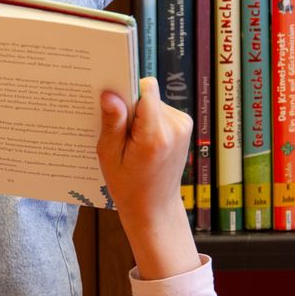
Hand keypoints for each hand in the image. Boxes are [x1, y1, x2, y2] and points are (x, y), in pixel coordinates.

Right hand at [96, 79, 199, 279]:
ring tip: (132, 143)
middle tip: (120, 136)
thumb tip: (110, 94)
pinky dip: (149, 121)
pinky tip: (143, 143)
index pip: (145, 89)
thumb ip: (112, 123)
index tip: (113, 103)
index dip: (126, 92)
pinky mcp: (184, 125)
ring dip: (140, 116)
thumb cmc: (128, 186)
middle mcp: (175, 126)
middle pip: (147, 95)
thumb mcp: (110, 157)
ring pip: (152, 102)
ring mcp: (183, 125)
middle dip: (131, 109)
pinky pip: (160, 110)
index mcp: (155, 135)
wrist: (155, 207)